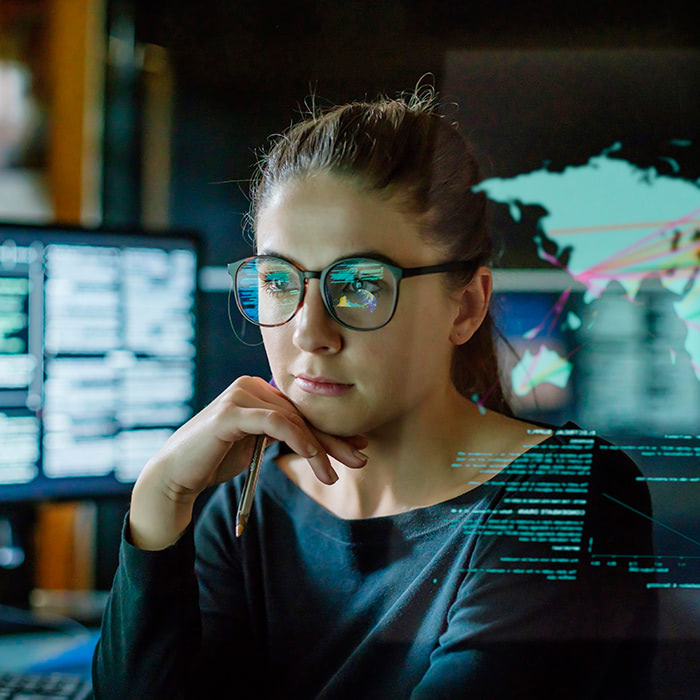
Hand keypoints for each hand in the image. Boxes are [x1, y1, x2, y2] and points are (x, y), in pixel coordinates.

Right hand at [129, 375, 367, 548]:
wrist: (176, 477)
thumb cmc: (216, 461)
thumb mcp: (257, 444)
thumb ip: (282, 433)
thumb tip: (321, 440)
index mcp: (257, 390)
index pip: (302, 410)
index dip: (331, 430)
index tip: (358, 447)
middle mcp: (249, 385)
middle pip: (301, 414)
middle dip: (333, 439)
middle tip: (361, 458)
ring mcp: (239, 395)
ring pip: (293, 419)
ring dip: (318, 449)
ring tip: (333, 476)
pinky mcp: (231, 412)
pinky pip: (276, 423)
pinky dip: (299, 441)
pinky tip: (315, 460)